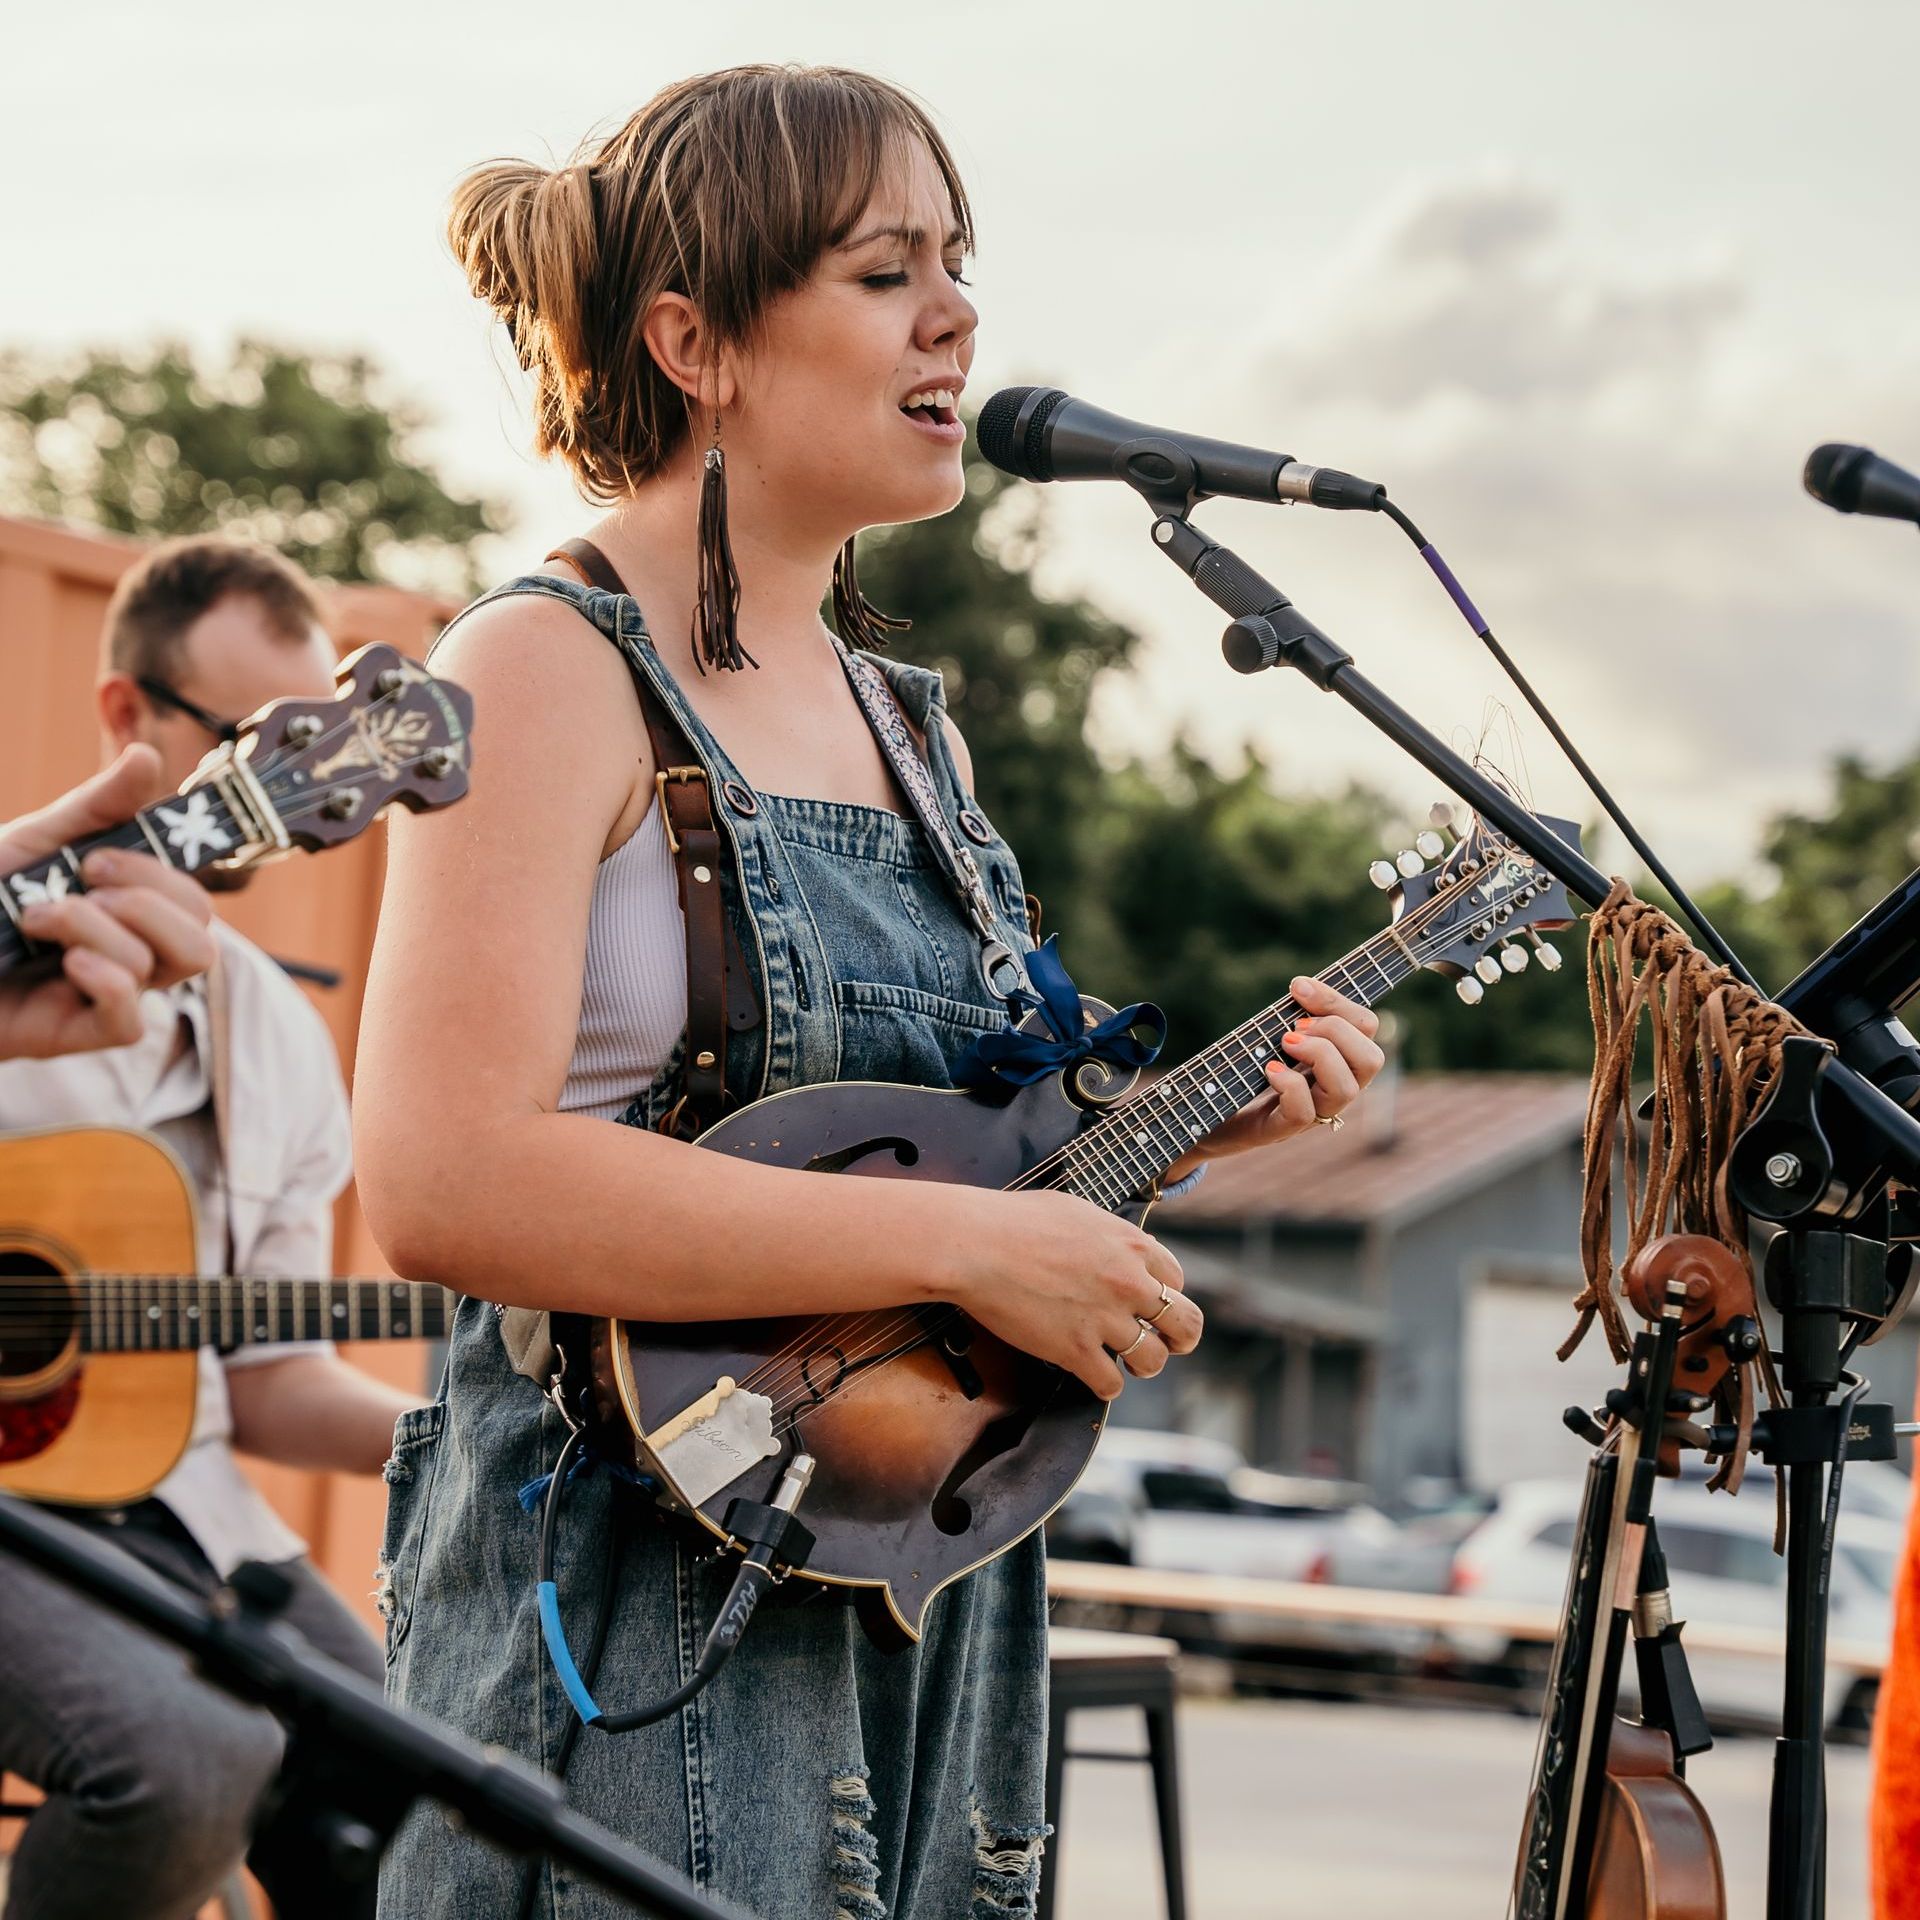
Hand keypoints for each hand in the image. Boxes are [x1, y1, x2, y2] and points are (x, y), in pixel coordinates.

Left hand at [0, 746, 215, 1059]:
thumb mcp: (40, 841)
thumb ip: (99, 806)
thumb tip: (147, 757)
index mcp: (134, 912)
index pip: (195, 901)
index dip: (161, 876)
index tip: (94, 858)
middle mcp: (132, 955)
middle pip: (202, 940)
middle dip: (147, 902)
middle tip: (81, 885)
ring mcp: (108, 997)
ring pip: (164, 969)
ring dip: (99, 930)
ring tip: (38, 918)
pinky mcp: (77, 1033)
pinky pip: (129, 1022)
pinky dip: (106, 982)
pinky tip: (66, 963)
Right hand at [945, 1186, 1203, 1400]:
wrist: (974, 1245)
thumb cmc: (1014, 1220)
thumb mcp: (1078, 1211)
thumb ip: (1110, 1235)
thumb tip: (1120, 1247)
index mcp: (1132, 1245)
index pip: (1177, 1280)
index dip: (1164, 1294)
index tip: (1149, 1303)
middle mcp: (1129, 1283)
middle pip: (1185, 1323)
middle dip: (1179, 1338)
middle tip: (1166, 1344)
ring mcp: (1105, 1319)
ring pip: (1153, 1360)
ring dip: (1142, 1365)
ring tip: (1125, 1363)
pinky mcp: (1075, 1350)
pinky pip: (1111, 1384)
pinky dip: (1104, 1385)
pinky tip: (1091, 1374)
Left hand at [1175, 975, 1384, 1169]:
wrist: (1211, 1112)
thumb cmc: (1245, 1067)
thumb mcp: (1274, 1033)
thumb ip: (1296, 1012)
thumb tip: (1303, 986)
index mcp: (1338, 1059)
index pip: (1367, 1026)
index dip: (1338, 1000)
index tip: (1298, 986)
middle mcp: (1333, 1088)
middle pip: (1372, 1059)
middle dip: (1336, 1030)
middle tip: (1295, 1027)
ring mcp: (1312, 1113)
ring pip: (1347, 1089)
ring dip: (1318, 1054)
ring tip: (1284, 1042)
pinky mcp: (1281, 1129)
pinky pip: (1303, 1113)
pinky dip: (1289, 1084)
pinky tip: (1269, 1069)